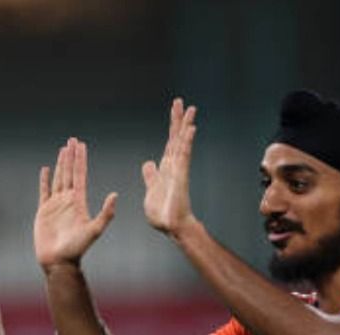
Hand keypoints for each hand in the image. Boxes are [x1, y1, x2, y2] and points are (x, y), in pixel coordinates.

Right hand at [34, 137, 117, 269]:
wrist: (58, 262)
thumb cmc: (77, 249)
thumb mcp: (94, 230)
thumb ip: (106, 214)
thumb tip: (115, 195)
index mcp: (79, 202)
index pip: (80, 175)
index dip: (80, 160)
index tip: (81, 145)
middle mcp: (68, 201)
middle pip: (70, 173)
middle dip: (71, 156)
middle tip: (72, 140)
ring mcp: (56, 205)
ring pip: (58, 179)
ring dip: (61, 164)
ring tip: (62, 149)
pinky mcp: (44, 211)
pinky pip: (43, 191)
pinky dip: (44, 180)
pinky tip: (46, 170)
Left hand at [142, 98, 198, 236]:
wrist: (170, 226)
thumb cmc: (162, 213)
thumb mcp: (151, 190)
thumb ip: (151, 176)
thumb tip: (148, 164)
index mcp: (166, 168)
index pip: (170, 143)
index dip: (172, 127)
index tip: (175, 112)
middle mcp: (174, 166)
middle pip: (176, 138)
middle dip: (179, 120)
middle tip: (181, 102)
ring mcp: (178, 169)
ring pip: (182, 142)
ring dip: (185, 125)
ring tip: (190, 108)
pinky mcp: (180, 176)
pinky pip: (184, 155)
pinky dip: (186, 141)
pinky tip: (190, 129)